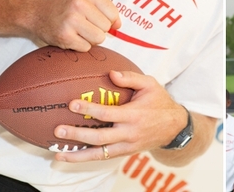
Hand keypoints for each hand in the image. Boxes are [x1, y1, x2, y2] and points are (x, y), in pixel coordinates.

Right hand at [25, 0, 120, 51]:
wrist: (36, 13)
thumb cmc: (64, 7)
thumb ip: (105, 9)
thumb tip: (118, 25)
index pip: (113, 14)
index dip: (110, 21)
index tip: (99, 20)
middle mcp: (79, 4)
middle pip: (106, 28)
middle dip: (98, 29)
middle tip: (84, 25)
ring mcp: (71, 20)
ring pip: (99, 39)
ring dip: (90, 39)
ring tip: (78, 31)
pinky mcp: (65, 36)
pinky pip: (86, 48)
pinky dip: (80, 46)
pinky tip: (71, 37)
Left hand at [53, 70, 186, 161]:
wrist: (175, 127)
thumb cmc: (160, 102)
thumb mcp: (151, 84)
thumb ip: (131, 77)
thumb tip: (110, 73)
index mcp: (135, 115)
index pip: (108, 114)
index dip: (89, 110)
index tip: (72, 104)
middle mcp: (130, 133)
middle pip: (100, 137)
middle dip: (78, 134)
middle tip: (58, 129)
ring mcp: (127, 145)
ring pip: (100, 153)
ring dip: (78, 155)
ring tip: (58, 154)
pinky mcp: (125, 152)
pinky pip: (104, 157)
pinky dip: (86, 158)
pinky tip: (69, 156)